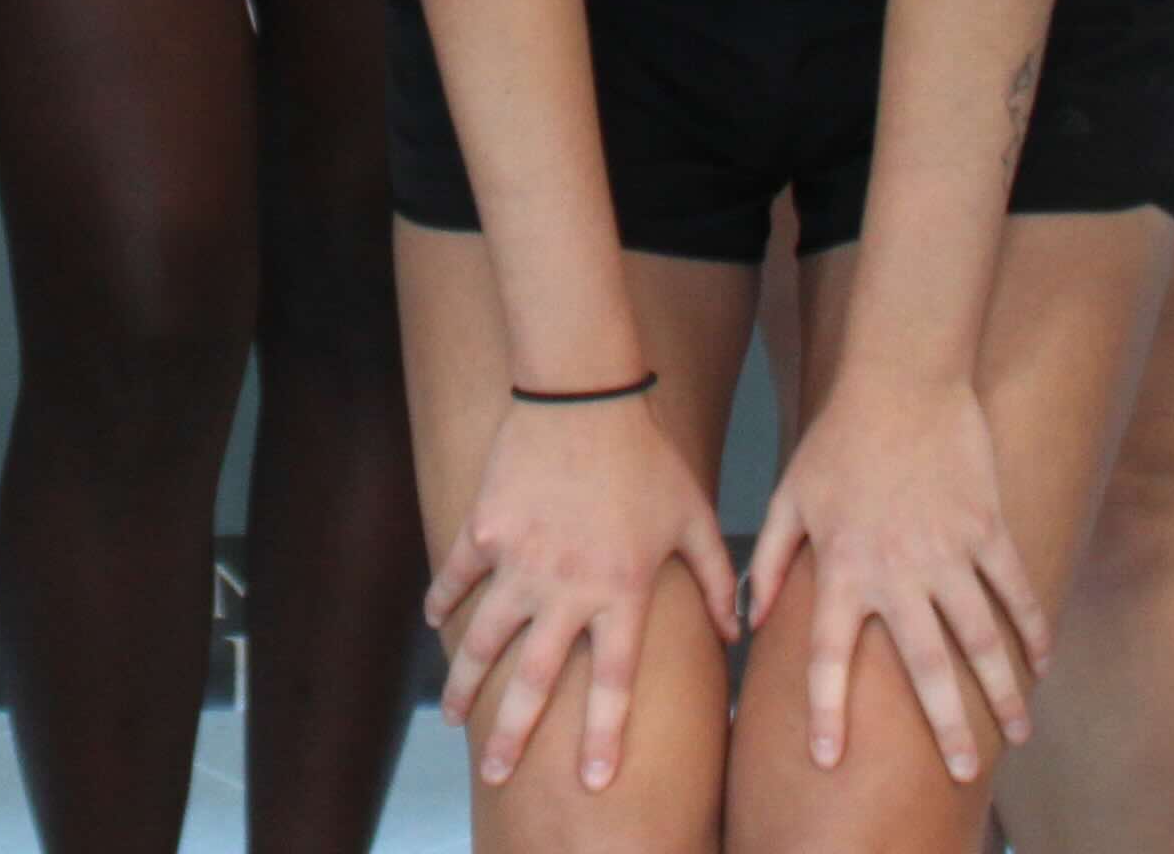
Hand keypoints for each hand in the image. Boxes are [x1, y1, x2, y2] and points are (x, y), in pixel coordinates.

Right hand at [424, 390, 738, 798]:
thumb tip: (738, 631)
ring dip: (464, 681)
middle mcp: (566, 586)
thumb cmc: (647, 455)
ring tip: (451, 716)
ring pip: (484, 637)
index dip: (604, 735)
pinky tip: (435, 623)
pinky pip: (459, 574)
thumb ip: (718, 579)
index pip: (613, 681)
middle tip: (497, 773)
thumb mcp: (694, 516)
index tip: (593, 780)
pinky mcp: (486, 527)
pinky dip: (444, 599)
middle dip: (513, 733)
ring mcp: (519, 559)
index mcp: (621, 590)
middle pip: (535, 678)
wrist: (585, 393)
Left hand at [746, 364, 1052, 783]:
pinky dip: (1033, 629)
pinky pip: (1015, 590)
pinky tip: (1042, 663)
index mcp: (843, 567)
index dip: (827, 710)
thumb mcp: (789, 498)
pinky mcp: (988, 528)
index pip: (829, 655)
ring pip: (982, 638)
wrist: (901, 377)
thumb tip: (751, 620)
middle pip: (924, 666)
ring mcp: (949, 551)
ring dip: (1003, 691)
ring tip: (1019, 735)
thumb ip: (768, 562)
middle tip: (962, 772)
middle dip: (947, 726)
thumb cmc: (838, 439)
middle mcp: (897, 571)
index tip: (829, 759)